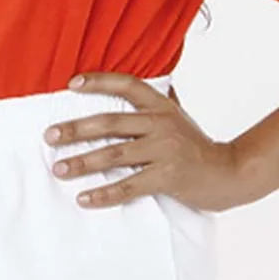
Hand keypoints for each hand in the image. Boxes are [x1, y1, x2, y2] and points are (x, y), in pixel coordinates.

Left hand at [44, 71, 255, 213]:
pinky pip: (129, 186)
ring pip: (115, 155)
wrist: (229, 173)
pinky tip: (84, 198)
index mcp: (161, 106)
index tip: (70, 84)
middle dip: (76, 129)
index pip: (127, 84)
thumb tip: (121, 89)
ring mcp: (165, 150)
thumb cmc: (195, 146)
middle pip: (110, 122)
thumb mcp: (175, 118)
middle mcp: (161, 123)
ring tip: (59, 168)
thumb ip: (152, 105)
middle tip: (49, 136)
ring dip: (83, 163)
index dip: (99, 81)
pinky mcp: (168, 177)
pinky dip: (104, 194)